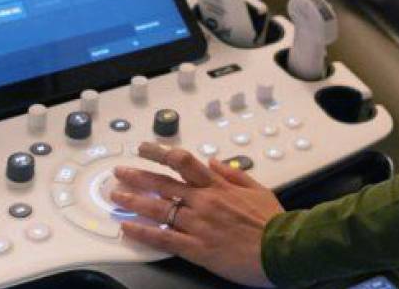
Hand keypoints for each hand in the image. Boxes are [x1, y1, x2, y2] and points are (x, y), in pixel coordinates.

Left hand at [112, 141, 282, 286]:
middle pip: (163, 184)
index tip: (145, 149)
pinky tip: (127, 227)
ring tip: (116, 195)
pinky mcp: (197, 248)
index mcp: (218, 186)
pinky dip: (143, 232)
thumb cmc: (273, 223)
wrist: (282, 250)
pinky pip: (163, 238)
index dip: (159, 153)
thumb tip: (214, 162)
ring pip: (158, 208)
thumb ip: (233, 174)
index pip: (182, 162)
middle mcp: (204, 202)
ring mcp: (198, 225)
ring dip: (133, 200)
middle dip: (138, 176)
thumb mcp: (258, 189)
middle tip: (120, 172)